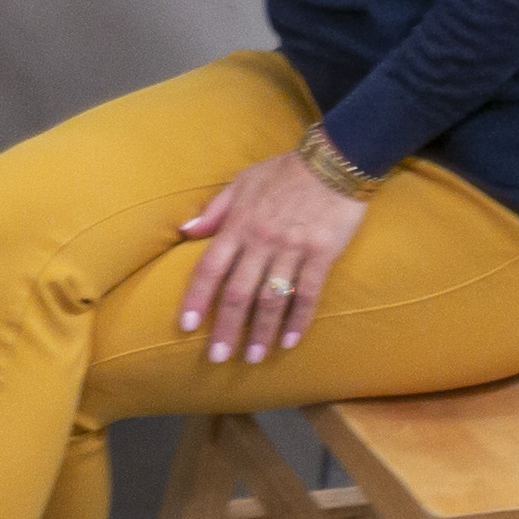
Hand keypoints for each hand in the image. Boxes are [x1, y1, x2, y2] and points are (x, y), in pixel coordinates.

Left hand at [172, 144, 369, 360]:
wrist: (334, 161)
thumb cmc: (284, 171)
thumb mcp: (242, 182)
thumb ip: (214, 210)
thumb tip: (185, 231)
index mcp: (239, 224)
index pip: (210, 268)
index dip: (196, 298)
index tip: (185, 326)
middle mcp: (261, 241)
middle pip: (237, 293)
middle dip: (225, 328)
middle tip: (217, 358)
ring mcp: (292, 249)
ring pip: (271, 299)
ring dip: (261, 332)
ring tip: (253, 357)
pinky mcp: (321, 254)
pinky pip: (307, 294)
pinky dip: (298, 320)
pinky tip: (290, 341)